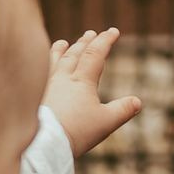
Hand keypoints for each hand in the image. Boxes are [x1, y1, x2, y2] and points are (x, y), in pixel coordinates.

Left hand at [45, 28, 142, 157]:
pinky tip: (42, 69)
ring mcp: (46, 85)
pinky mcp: (35, 96)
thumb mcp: (105, 122)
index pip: (95, 54)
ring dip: (60, 50)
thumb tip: (137, 102)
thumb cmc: (76, 132)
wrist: (42, 142)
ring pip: (54, 61)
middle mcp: (62, 78)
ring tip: (62, 43)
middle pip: (75, 54)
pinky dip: (44, 66)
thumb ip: (122, 110)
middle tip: (91, 33)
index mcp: (82, 81)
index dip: (105, 41)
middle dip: (85, 42)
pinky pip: (40, 74)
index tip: (113, 31)